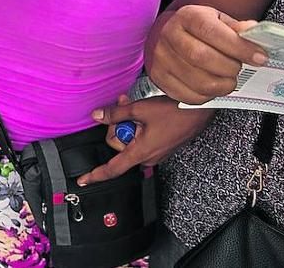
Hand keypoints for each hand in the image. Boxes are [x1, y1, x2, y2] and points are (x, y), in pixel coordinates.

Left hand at [77, 96, 214, 184]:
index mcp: (141, 152)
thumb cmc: (175, 111)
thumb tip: (96, 116)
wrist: (200, 110)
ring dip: (127, 120)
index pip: (113, 168)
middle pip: (118, 145)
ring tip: (131, 103)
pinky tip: (141, 110)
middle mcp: (148, 156)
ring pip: (129, 138)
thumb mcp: (140, 109)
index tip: (82, 180)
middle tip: (123, 104)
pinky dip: (136, 123)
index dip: (95, 175)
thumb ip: (115, 114)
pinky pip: (140, 137)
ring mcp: (155, 152)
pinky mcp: (160, 146)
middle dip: (117, 124)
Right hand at [146, 4, 267, 103]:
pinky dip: (208, 96)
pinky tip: (213, 86)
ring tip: (228, 79)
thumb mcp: (218, 20)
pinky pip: (189, 96)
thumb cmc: (198, 29)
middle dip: (229, 68)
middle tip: (238, 68)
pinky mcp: (159, 77)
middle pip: (201, 57)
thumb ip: (236, 28)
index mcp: (187, 16)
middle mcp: (169, 35)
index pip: (211, 31)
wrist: (168, 34)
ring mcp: (161, 57)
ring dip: (222, 85)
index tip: (259, 57)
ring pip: (197, 81)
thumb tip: (252, 32)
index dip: (238, 47)